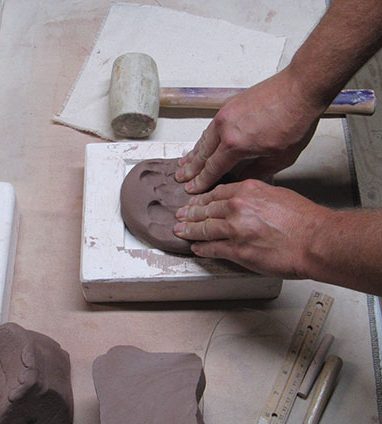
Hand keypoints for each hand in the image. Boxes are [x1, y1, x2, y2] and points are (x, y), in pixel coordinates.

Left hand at [173, 179, 331, 277]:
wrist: (314, 240)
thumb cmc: (303, 219)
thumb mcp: (277, 195)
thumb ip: (256, 196)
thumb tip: (247, 202)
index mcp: (247, 190)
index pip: (216, 193)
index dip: (201, 199)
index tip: (195, 201)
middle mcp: (237, 207)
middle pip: (205, 209)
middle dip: (190, 213)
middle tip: (180, 215)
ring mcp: (235, 229)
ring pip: (204, 228)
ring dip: (189, 230)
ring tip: (180, 231)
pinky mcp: (237, 250)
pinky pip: (213, 248)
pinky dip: (202, 248)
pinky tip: (196, 248)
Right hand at [175, 67, 322, 193]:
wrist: (300, 88)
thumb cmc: (294, 123)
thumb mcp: (280, 158)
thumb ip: (257, 171)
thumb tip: (241, 179)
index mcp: (235, 145)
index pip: (212, 168)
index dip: (201, 181)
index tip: (191, 189)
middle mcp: (224, 129)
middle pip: (202, 154)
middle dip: (190, 168)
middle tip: (179, 178)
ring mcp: (225, 114)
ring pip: (204, 139)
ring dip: (193, 153)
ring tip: (183, 163)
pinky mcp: (230, 105)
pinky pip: (210, 127)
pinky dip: (203, 139)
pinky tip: (201, 144)